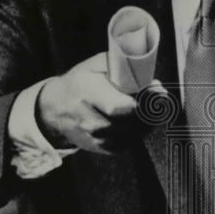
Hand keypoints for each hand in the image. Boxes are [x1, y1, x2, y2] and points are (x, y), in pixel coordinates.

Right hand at [35, 52, 160, 154]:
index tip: (157, 91)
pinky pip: (128, 143)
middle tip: (160, 98)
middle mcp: (89, 120)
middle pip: (128, 122)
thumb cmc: (81, 81)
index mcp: (87, 93)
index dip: (142, 101)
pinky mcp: (100, 148)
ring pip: (131, 135)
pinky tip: (144, 120)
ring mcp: (94, 137)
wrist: (55, 108)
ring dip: (148, 122)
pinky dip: (140, 132)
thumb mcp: (96, 65)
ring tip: (154, 108)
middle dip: (149, 111)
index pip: (117, 107)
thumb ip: (124, 70)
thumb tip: (153, 83)